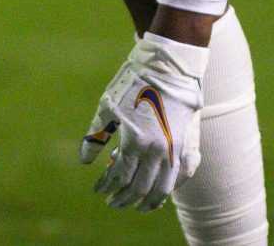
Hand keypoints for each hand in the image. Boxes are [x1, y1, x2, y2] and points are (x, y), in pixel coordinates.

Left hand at [79, 31, 208, 210]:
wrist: (170, 66)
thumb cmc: (134, 83)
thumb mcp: (107, 106)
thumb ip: (96, 135)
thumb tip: (85, 161)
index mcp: (135, 141)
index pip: (118, 175)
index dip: (106, 186)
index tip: (98, 191)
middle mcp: (157, 150)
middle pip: (139, 187)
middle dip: (124, 198)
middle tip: (113, 202)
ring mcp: (176, 149)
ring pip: (163, 188)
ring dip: (149, 201)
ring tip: (138, 206)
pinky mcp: (188, 144)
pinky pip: (183, 175)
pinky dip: (172, 187)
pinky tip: (163, 191)